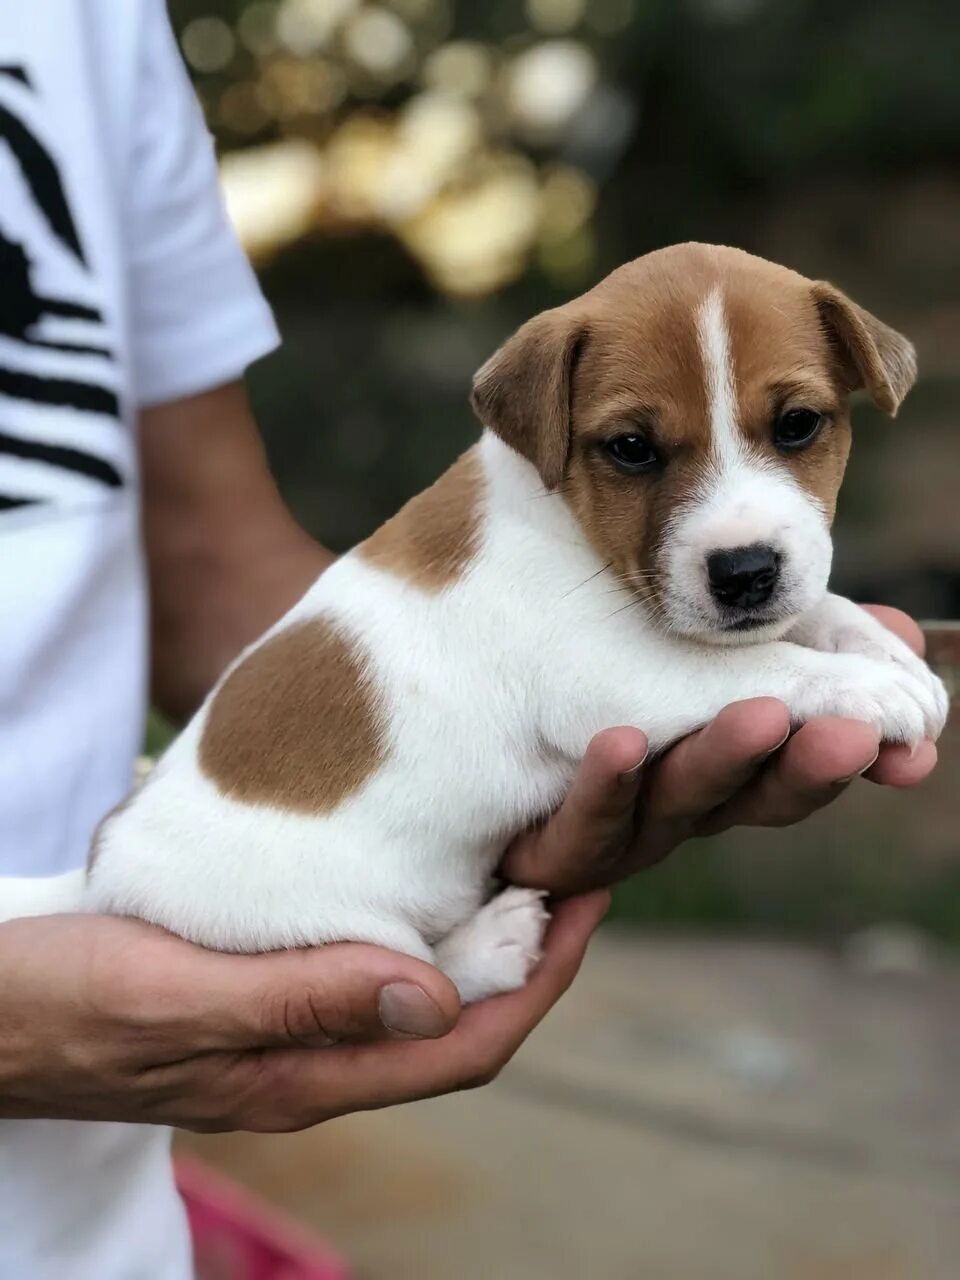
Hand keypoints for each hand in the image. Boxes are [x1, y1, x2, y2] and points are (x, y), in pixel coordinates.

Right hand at [0, 893, 606, 1130]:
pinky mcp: (258, 994)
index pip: (462, 1047)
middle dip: (529, 954)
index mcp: (302, 1074)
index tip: (587, 905)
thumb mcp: (175, 996)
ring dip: (478, 936)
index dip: (538, 984)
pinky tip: (419, 871)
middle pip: (455, 1021)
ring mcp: (285, 1030)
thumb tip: (436, 998)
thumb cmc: (59, 1003)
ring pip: (415, 992)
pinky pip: (363, 966)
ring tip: (519, 858)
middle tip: (575, 862)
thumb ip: (300, 999)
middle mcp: (310, 1060)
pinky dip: (412, 922)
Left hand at [504, 606, 938, 895]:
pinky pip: (584, 821)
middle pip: (752, 796)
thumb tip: (907, 636)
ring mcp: (620, 825)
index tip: (917, 743)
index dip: (857, 754)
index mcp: (727, 765)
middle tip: (853, 733)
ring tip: (757, 715)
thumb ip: (804, 649)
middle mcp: (681, 803)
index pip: (803, 763)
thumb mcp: (710, 661)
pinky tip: (622, 738)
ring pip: (675, 804)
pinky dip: (607, 782)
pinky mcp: (556, 844)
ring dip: (720, 760)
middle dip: (806, 765)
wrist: (475, 728)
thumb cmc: (604, 687)